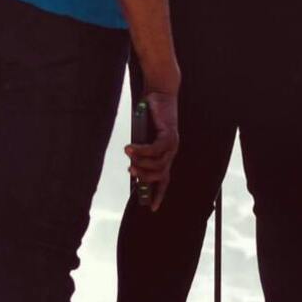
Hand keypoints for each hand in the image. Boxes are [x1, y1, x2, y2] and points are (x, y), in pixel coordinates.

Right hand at [124, 83, 180, 211]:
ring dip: (141, 163)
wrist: (159, 93)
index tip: (152, 208)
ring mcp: (172, 145)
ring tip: (128, 157)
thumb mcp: (141, 137)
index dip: (158, 194)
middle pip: (161, 176)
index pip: (164, 180)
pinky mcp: (169, 134)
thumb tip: (132, 167)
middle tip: (131, 172)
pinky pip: (155, 149)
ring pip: (158, 164)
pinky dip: (141, 150)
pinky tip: (130, 148)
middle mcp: (171, 153)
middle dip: (146, 178)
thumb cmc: (149, 115)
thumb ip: (139, 152)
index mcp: (166, 156)